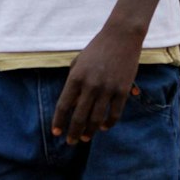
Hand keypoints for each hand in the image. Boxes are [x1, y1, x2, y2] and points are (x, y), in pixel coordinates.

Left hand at [51, 22, 145, 143]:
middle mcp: (90, 85)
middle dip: (73, 131)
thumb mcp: (78, 63)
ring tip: (85, 138)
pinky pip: (115, 113)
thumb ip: (73, 83)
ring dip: (90, 131)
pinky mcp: (123, 90)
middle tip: (70, 142)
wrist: (120, 38)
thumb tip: (70, 105)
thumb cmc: (95, 50)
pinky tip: (104, 127)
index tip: (55, 133)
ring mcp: (108, 89)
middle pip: (80, 116)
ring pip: (97, 118)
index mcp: (76, 77)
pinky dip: (109, 123)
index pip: (64, 105)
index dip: (59, 121)